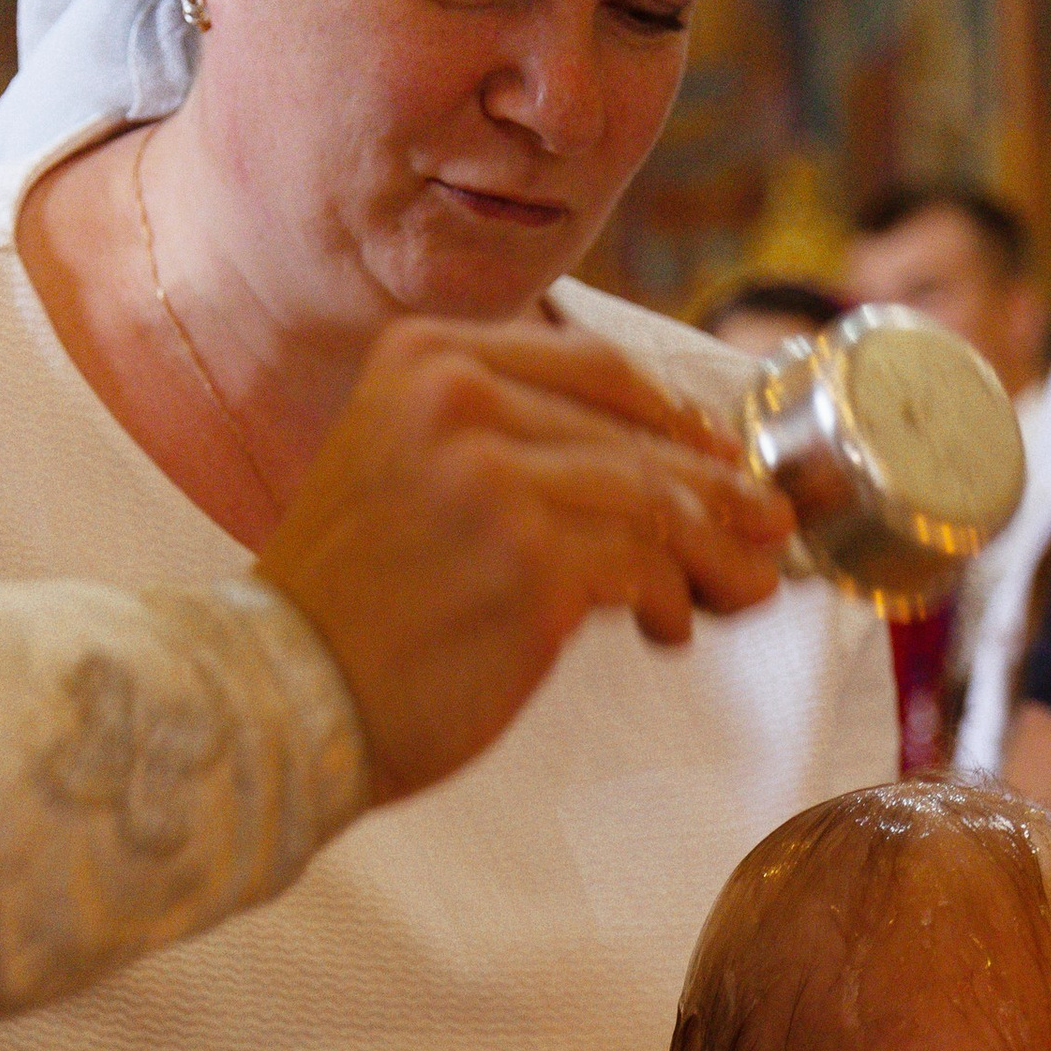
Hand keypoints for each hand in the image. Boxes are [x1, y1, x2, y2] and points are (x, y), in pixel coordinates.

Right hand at [257, 317, 794, 802]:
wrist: (282, 693)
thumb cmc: (351, 607)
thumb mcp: (406, 470)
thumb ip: (506, 445)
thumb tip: (657, 470)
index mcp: (428, 356)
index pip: (595, 369)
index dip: (675, 417)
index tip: (721, 457)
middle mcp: (460, 397)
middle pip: (637, 435)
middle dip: (718, 490)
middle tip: (767, 528)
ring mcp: (497, 476)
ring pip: (655, 501)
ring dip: (713, 554)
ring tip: (743, 589)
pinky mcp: (531, 561)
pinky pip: (645, 568)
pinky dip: (674, 600)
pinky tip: (669, 626)